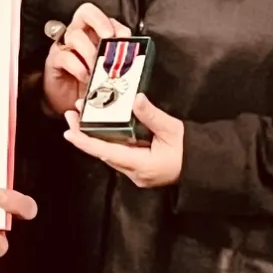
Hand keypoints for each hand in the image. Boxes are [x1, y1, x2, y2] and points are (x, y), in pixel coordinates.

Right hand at [42, 3, 129, 116]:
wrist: (71, 101)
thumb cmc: (92, 82)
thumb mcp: (108, 69)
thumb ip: (118, 57)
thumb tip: (131, 54)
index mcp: (92, 32)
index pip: (101, 15)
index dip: (113, 23)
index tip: (124, 37)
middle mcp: (77, 33)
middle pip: (85, 12)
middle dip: (100, 22)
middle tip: (109, 38)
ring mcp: (64, 46)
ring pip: (75, 35)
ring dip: (90, 52)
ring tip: (98, 68)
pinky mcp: (54, 61)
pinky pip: (64, 56)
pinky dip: (78, 67)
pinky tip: (86, 77)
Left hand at [63, 94, 184, 188]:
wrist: (203, 165)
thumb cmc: (190, 149)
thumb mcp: (172, 129)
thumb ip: (151, 115)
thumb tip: (136, 99)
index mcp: (141, 166)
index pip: (107, 153)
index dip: (86, 142)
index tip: (69, 131)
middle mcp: (134, 173)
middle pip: (103, 153)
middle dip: (84, 134)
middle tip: (71, 115)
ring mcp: (135, 173)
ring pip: (109, 153)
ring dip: (94, 135)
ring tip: (81, 116)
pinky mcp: (138, 168)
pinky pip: (117, 153)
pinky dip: (107, 139)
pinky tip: (100, 126)